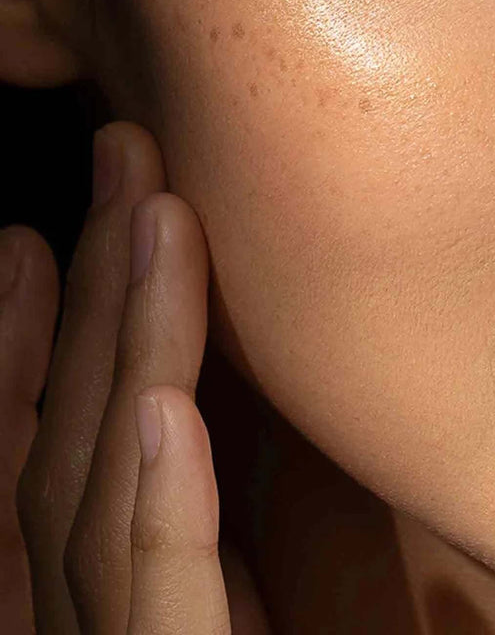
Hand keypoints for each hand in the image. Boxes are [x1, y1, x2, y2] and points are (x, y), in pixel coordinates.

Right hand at [5, 121, 270, 632]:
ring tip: (143, 217)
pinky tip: (165, 409)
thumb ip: (185, 543)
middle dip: (91, 289)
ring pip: (106, 484)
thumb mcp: (202, 609)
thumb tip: (185, 426)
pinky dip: (157, 505)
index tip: (45, 234)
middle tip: (115, 159)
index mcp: (92, 592)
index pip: (53, 448)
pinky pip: (161, 600)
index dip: (39, 336)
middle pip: (77, 432)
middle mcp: (74, 614)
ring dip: (125, 344)